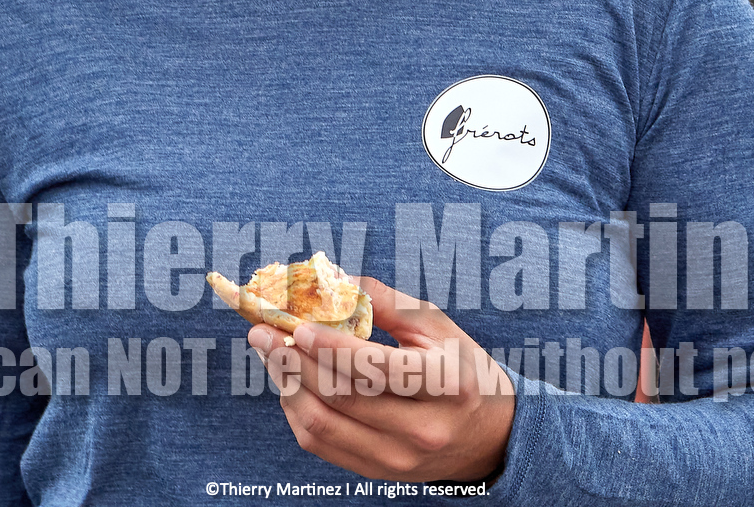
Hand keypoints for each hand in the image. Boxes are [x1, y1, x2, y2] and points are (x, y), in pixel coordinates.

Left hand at [247, 277, 514, 482]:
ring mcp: (398, 458)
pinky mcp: (379, 473)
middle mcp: (421, 428)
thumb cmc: (460, 367)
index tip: (297, 325)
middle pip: (342, 396)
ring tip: (271, 355)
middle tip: (264, 333)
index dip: (331, 346)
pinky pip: (324, 446)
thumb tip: (335, 280)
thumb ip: (385, 301)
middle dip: (295, 361)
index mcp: (444, 382)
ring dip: (288, 386)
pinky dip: (298, 413)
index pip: (376, 367)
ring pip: (325, 424)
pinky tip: (290, 384)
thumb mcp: (435, 324)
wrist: (490, 436)